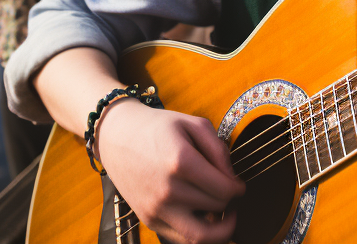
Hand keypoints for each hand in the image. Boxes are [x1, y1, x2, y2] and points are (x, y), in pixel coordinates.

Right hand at [95, 101, 244, 243]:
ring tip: (225, 215)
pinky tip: (203, 217)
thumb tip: (232, 176)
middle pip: (216, 208)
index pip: (224, 190)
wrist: (117, 137)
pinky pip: (180, 240)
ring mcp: (156, 209)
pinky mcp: (148, 220)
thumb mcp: (193, 123)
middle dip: (230, 202)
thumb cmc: (158, 127)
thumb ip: (218, 148)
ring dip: (220, 229)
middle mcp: (168, 190)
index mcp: (181, 162)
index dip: (238, 188)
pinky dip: (198, 234)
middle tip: (231, 193)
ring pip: (200, 237)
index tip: (239, 184)